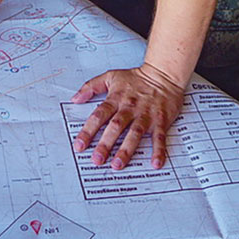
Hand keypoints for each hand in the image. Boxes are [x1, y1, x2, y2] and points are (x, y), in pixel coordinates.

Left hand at [70, 62, 184, 169]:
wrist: (163, 73)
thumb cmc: (137, 78)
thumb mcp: (111, 77)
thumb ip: (91, 86)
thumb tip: (75, 98)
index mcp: (116, 99)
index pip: (99, 115)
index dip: (88, 131)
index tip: (80, 145)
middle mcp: (130, 108)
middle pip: (116, 126)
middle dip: (106, 143)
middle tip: (97, 159)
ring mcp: (146, 115)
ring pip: (135, 133)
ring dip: (126, 149)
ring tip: (118, 164)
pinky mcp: (161, 120)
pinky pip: (159, 137)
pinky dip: (158, 150)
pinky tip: (155, 163)